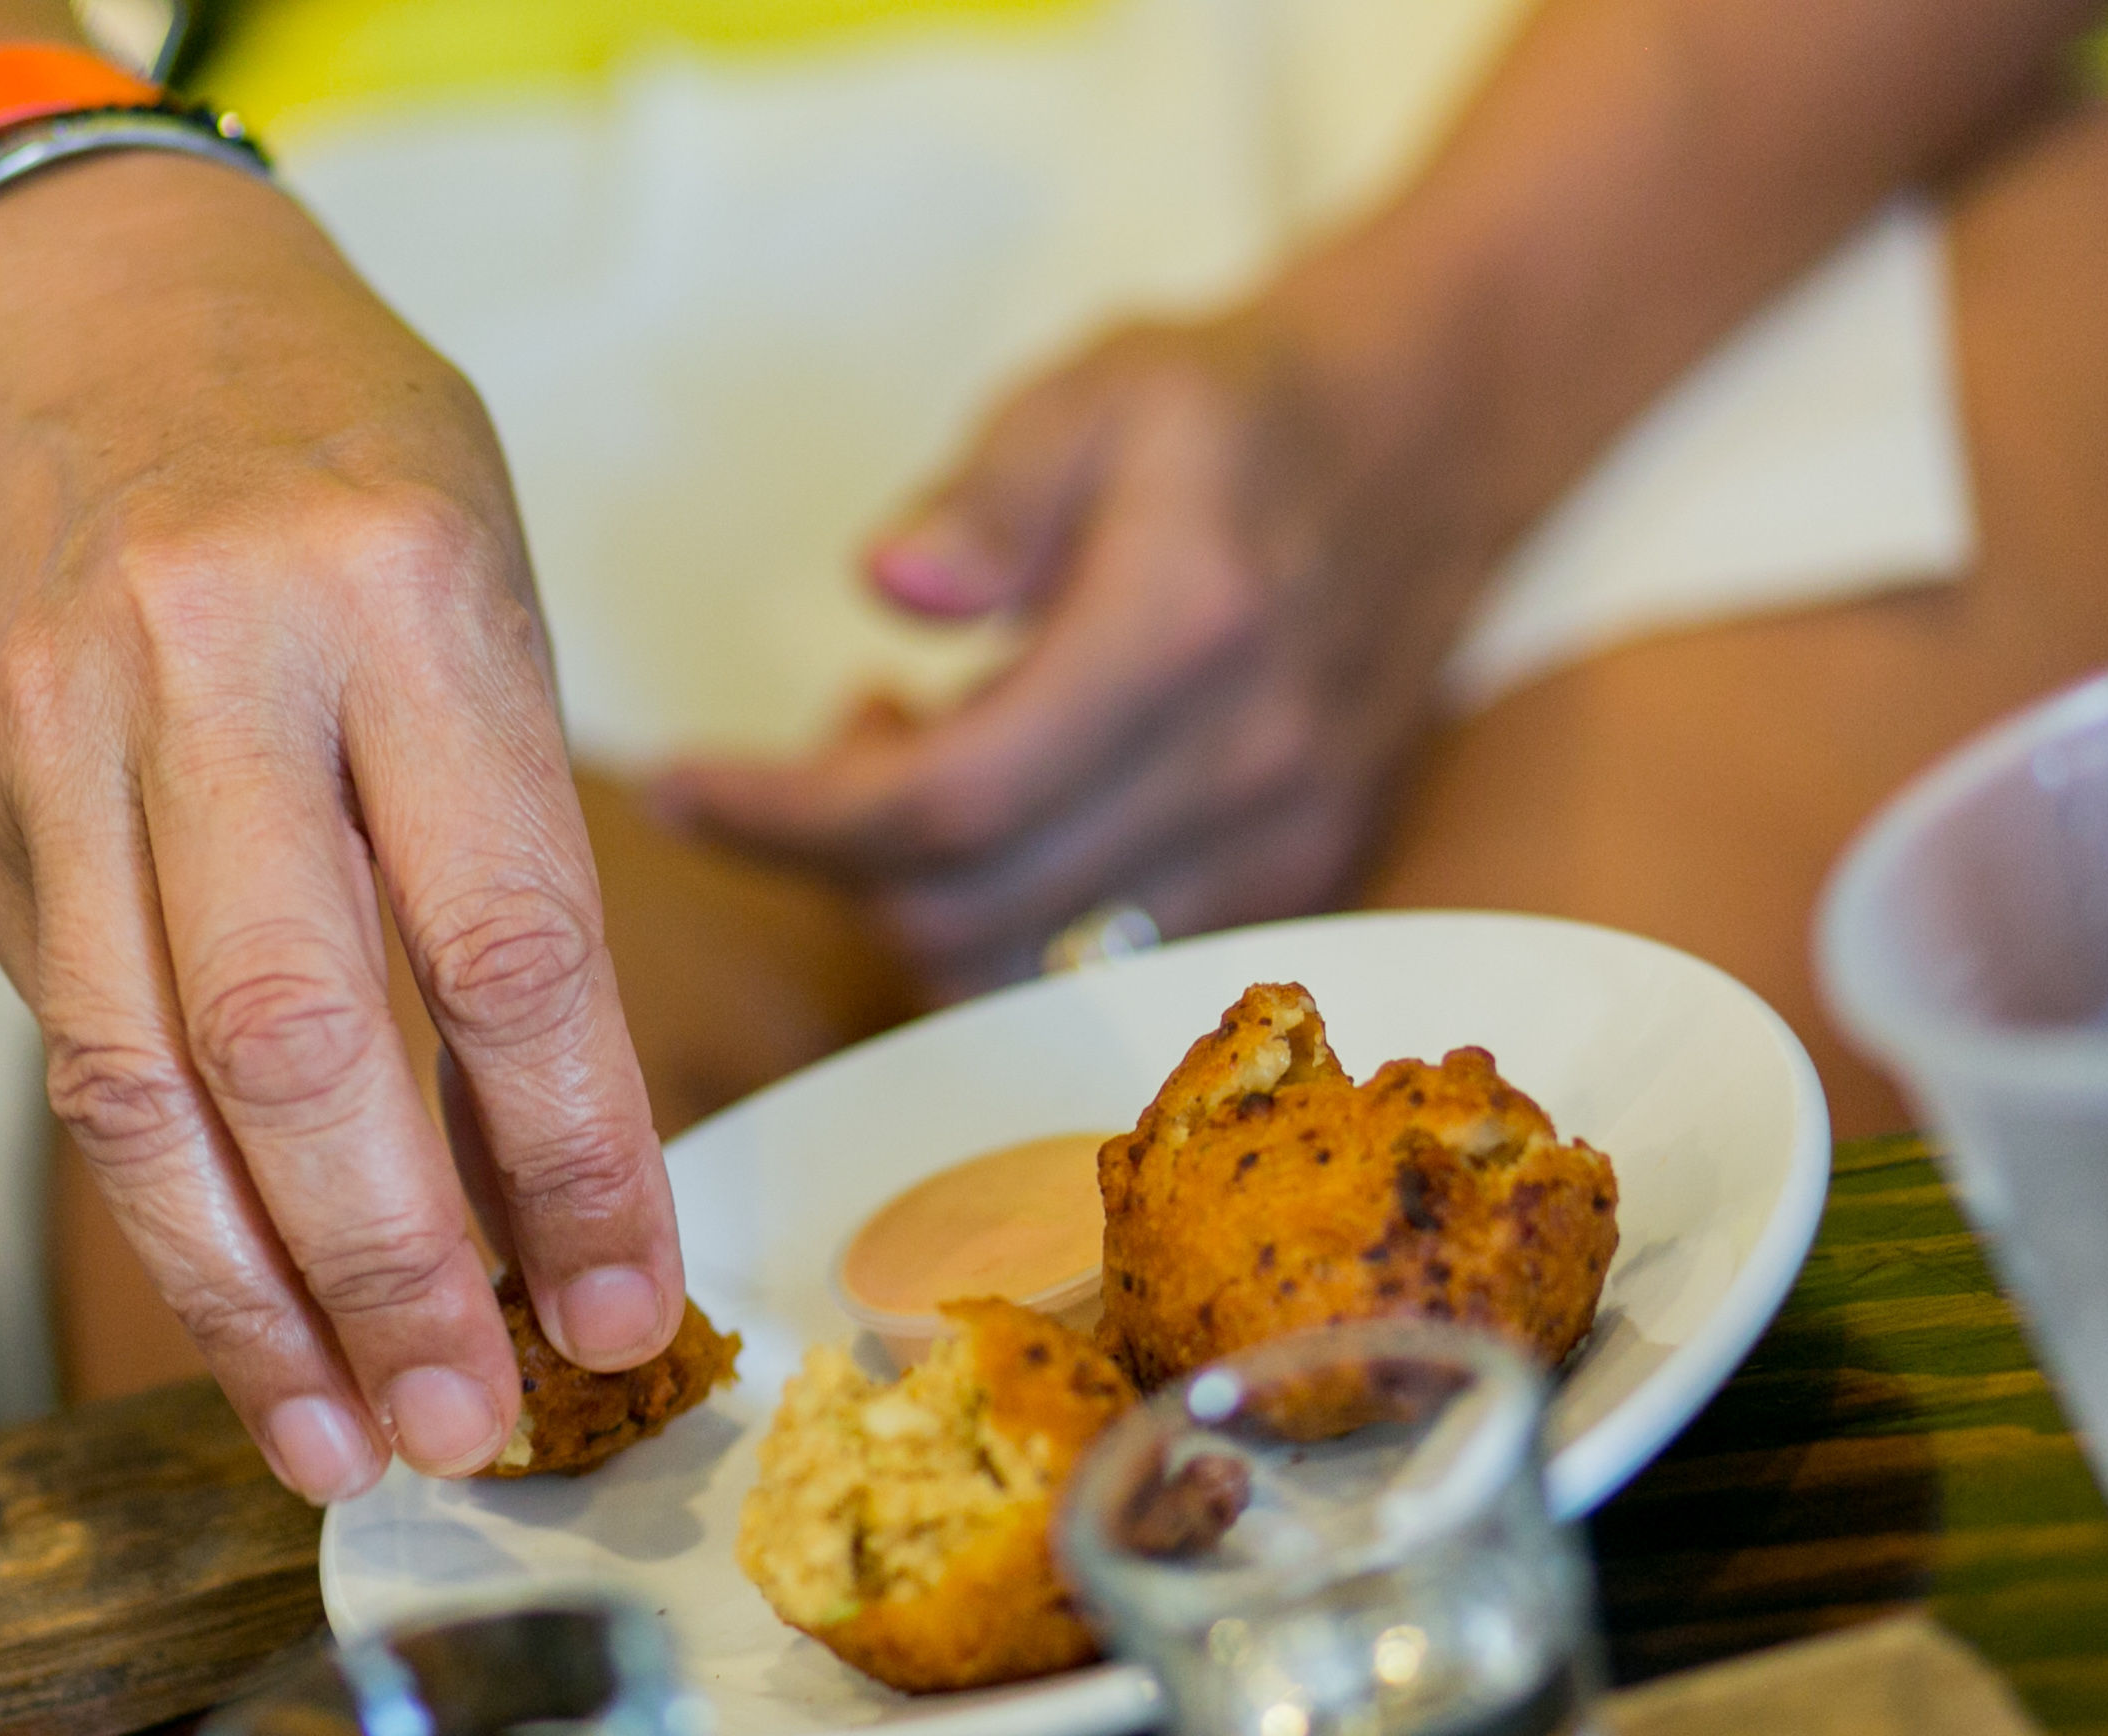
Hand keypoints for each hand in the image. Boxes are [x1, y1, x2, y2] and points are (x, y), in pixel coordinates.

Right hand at [0, 152, 682, 1503]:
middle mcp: (212, 659)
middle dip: (389, 1271)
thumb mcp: (484, 606)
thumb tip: (544, 1192)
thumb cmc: (338, 472)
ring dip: (245, 1298)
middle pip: (296, 1034)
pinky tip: (240, 1308)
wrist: (74, 302)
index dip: (572, 1159)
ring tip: (339, 1442)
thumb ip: (512, 880)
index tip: (624, 1309)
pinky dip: (159, 1203)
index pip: (507, 935)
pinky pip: (62, 1042)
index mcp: (403, 592)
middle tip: (467, 1430)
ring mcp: (56, 731)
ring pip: (136, 1079)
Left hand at [652, 298, 1506, 997]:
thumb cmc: (1225, 409)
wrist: (1430, 441)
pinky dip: (1004, 915)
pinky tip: (1007, 802)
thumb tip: (889, 584)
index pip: (945, 800)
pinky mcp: (1289, 886)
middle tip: (842, 735)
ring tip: (921, 756)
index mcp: (1182, 629)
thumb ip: (987, 495)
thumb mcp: (1091, 393)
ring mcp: (1277, 843)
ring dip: (915, 895)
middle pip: (963, 910)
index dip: (785, 819)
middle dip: (839, 854)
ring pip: (1019, 969)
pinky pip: (1094, 970)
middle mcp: (1241, 762)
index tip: (677, 783)